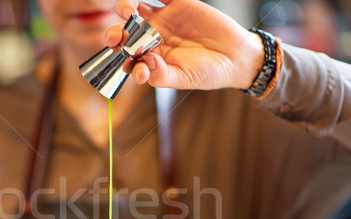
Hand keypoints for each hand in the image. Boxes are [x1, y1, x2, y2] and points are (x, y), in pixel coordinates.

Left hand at [105, 0, 264, 90]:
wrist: (235, 56)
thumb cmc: (207, 72)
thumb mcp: (184, 79)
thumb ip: (161, 76)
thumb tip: (143, 66)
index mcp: (148, 59)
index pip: (126, 58)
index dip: (122, 60)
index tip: (129, 63)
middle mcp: (150, 38)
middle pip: (124, 33)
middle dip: (115, 34)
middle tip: (116, 37)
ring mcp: (161, 19)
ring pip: (135, 10)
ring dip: (126, 8)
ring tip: (128, 12)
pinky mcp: (176, 3)